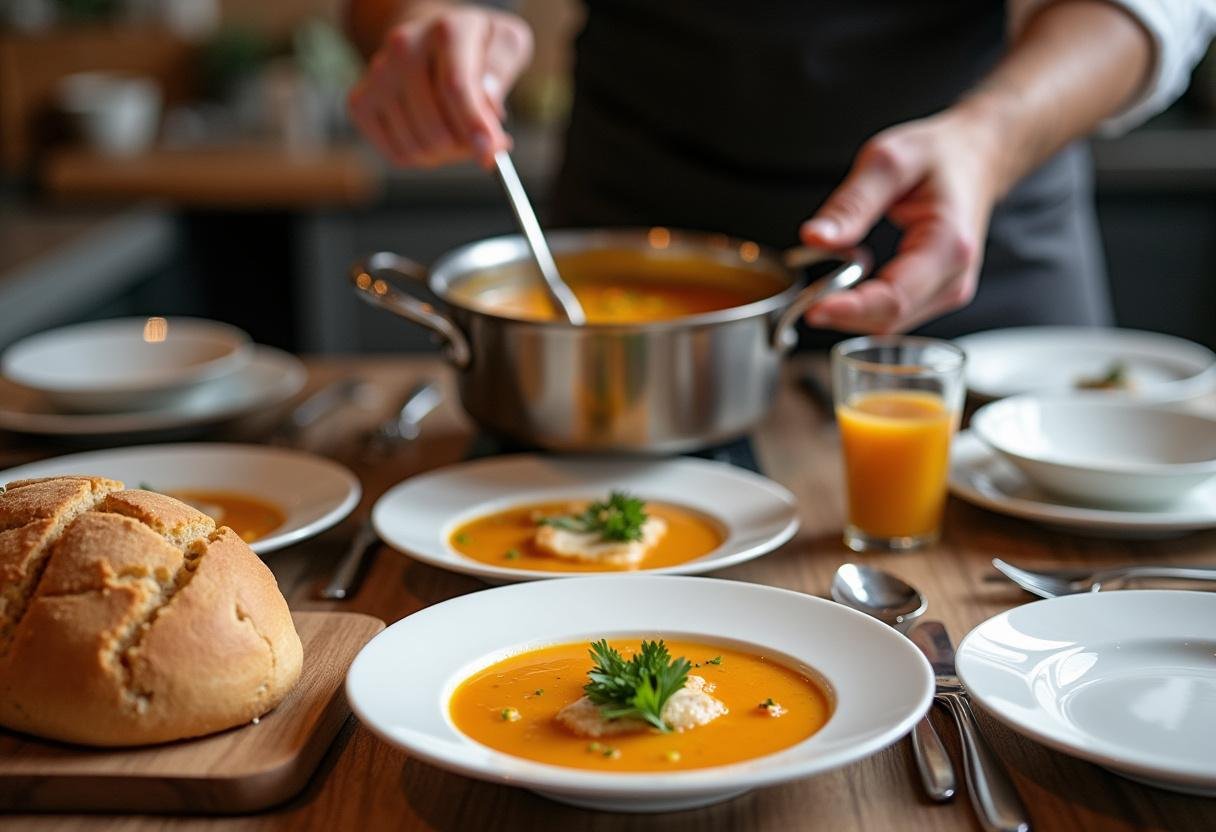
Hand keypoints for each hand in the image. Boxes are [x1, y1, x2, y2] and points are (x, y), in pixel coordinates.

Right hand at [347, 4, 532, 168]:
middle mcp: (404, 47)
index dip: (473, 126)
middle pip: (435, 126)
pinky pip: (397, 154)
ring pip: (416, 146)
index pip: (455, 87)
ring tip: (458, 135)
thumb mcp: (506, 44)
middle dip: (465, 147)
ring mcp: (378, 75)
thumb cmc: (474, 46)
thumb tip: (489, 109)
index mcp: (446, 30)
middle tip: (481, 142)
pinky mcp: (361, 101)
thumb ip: (501, 72)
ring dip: (445, 155)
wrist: (429, 37)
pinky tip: (433, 136)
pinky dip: (421, 158)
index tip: (490, 155)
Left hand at [799, 108, 1004, 333]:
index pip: (895, 299)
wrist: (976, 157)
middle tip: (803, 297)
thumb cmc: (938, 155)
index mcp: (948, 245)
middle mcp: (954, 277)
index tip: (812, 308)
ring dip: (851, 312)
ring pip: (889, 323)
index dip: (850, 310)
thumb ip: (851, 203)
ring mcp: (948, 290)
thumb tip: (815, 238)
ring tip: (823, 284)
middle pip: (889, 319)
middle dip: (843, 314)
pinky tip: (846, 283)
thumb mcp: (888, 161)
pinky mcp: (936, 294)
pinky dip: (863, 306)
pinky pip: (893, 314)